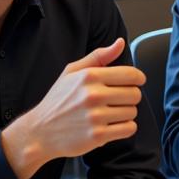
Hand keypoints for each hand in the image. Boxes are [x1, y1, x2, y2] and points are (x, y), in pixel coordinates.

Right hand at [1, 38, 144, 178]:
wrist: (40, 131)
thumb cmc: (58, 100)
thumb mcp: (72, 72)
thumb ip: (99, 56)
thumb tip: (120, 43)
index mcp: (89, 77)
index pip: (131, 74)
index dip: (138, 78)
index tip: (136, 82)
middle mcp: (93, 95)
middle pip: (135, 94)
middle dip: (130, 97)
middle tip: (117, 100)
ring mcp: (95, 117)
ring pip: (133, 112)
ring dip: (125, 113)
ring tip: (109, 113)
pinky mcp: (98, 136)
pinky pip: (129, 129)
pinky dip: (125, 128)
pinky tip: (112, 125)